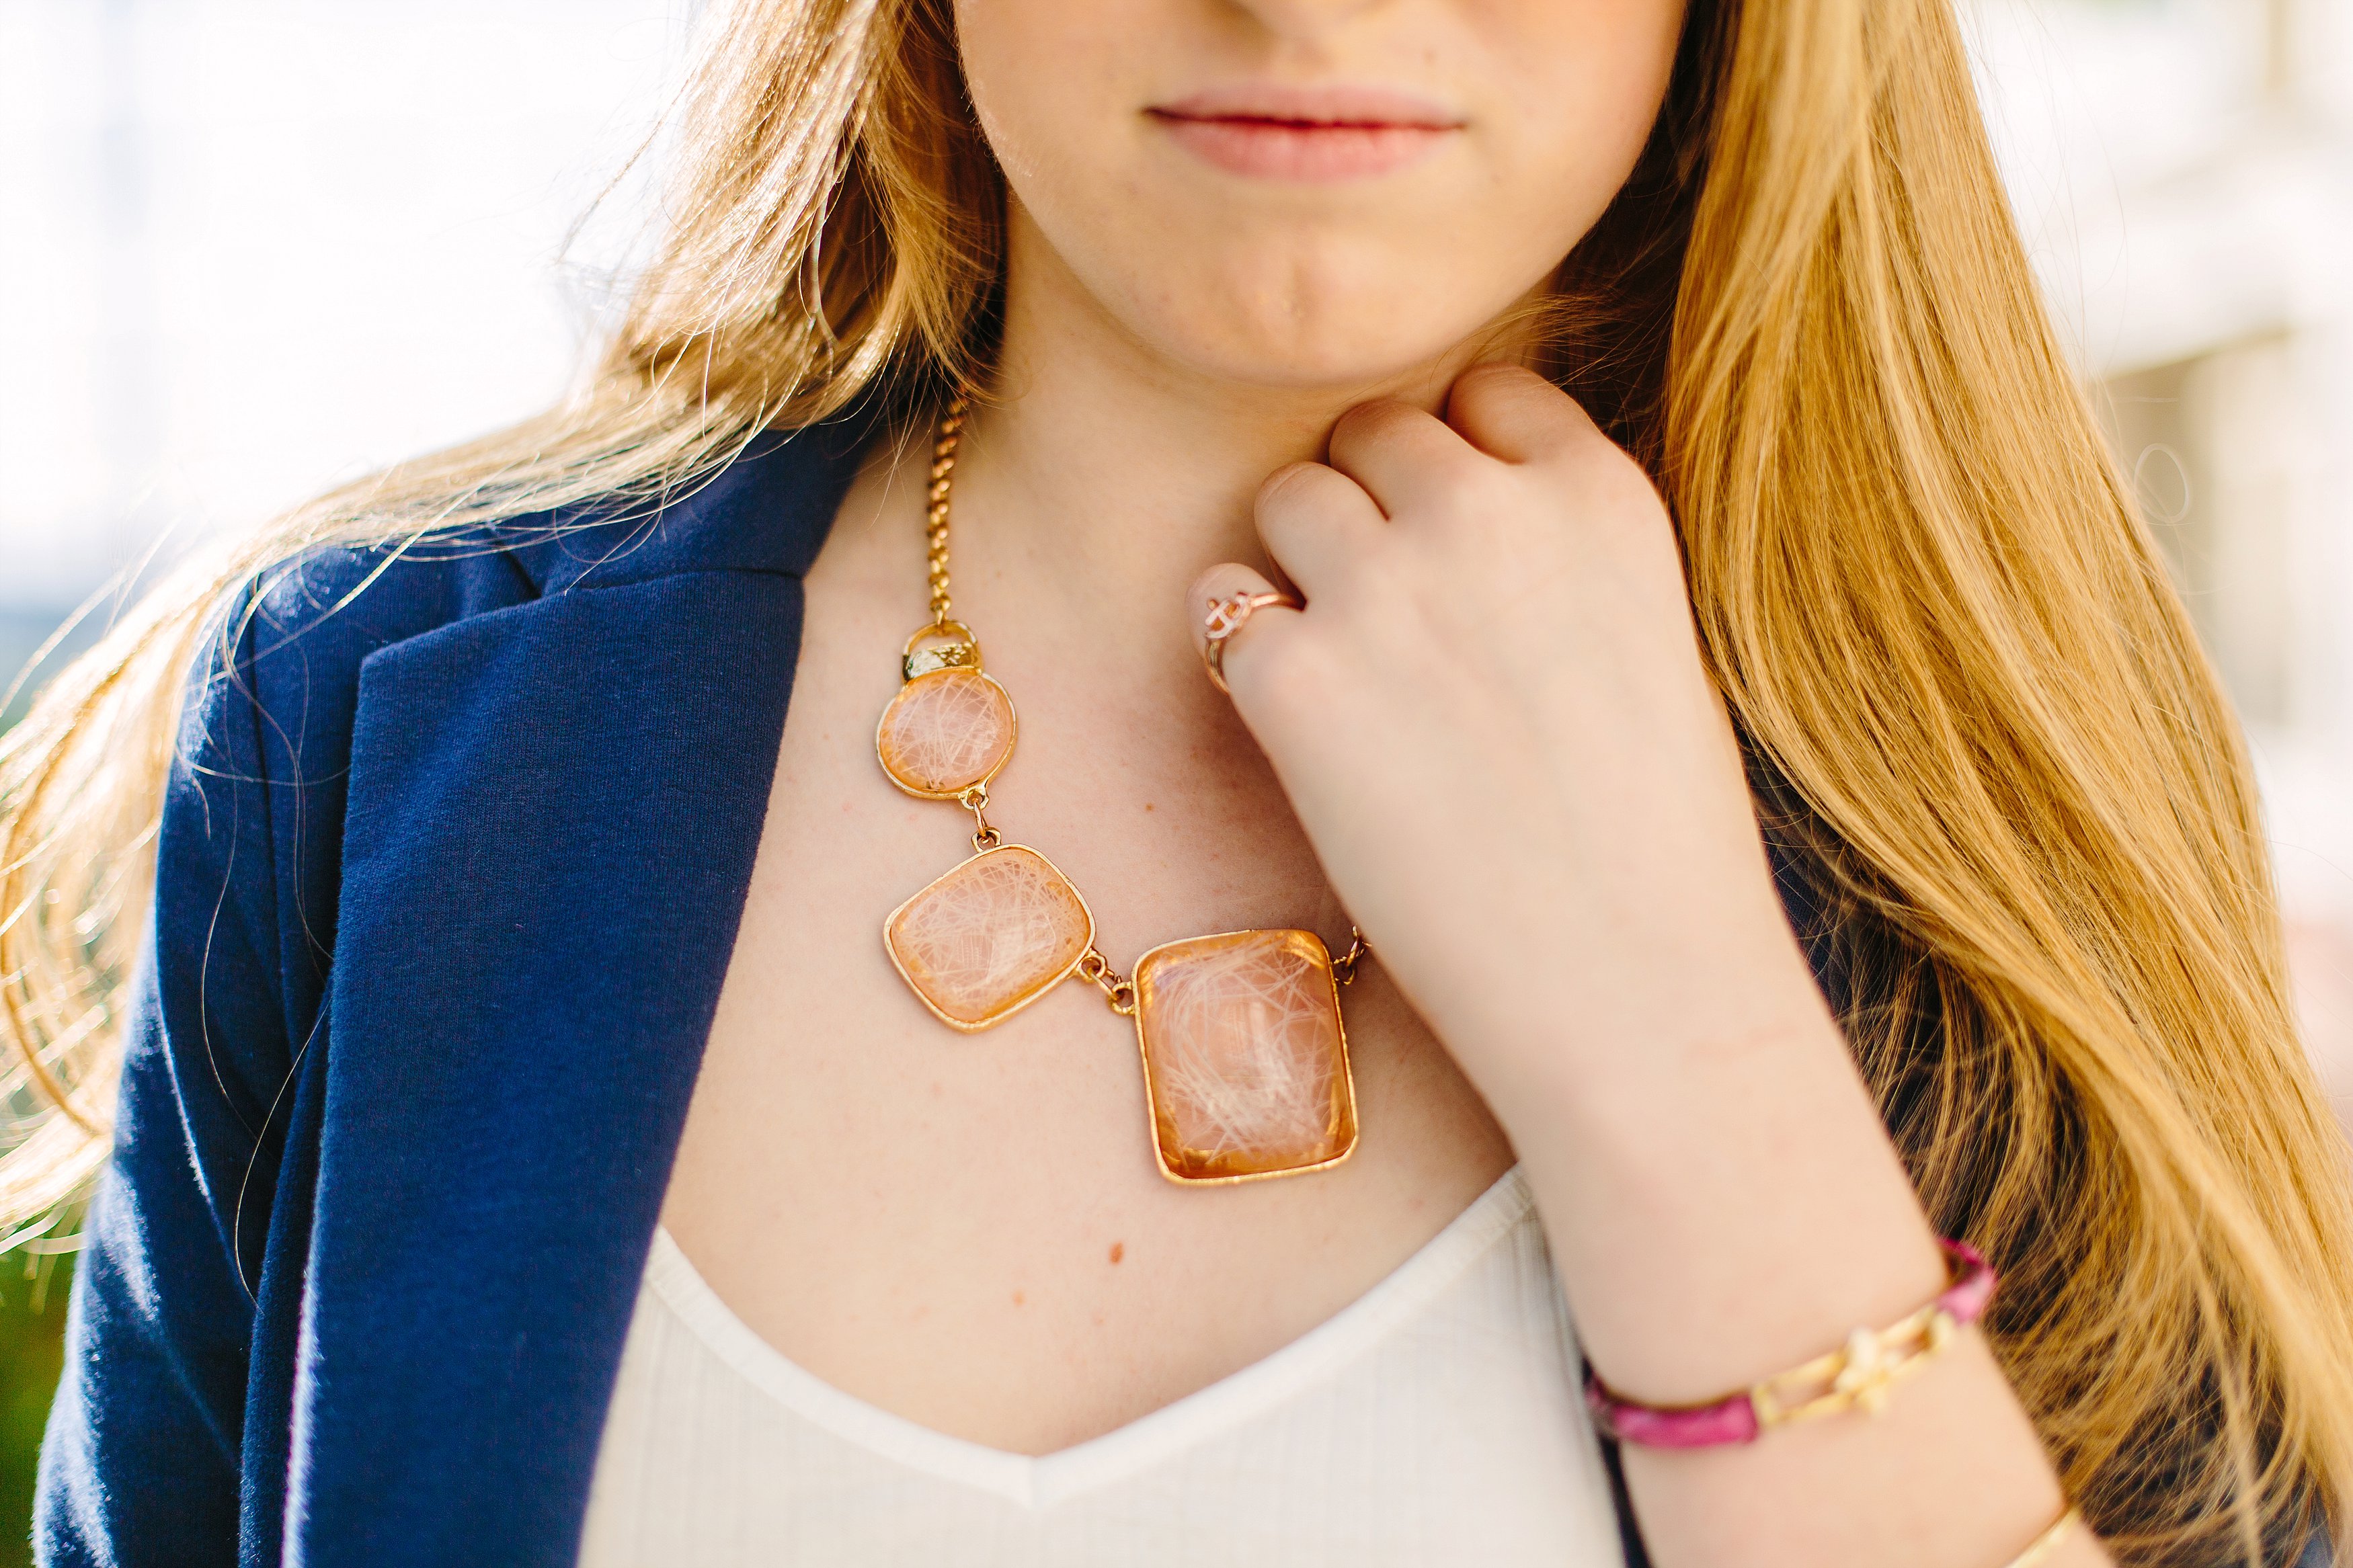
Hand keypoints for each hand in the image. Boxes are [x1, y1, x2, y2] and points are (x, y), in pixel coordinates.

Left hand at [1193, 363, 2089, 1567]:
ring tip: (1341, 669)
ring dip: (1296, 565)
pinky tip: (1298, 729)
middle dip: (1366, 502)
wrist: (1635, 992)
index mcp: (1600, 496)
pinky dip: (1245, 658)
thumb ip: (1557, 555)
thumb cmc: (1655, 848)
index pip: (1487, 392)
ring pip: (1287, 497)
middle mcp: (1489, 513)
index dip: (1454, 460)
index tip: (1453, 537)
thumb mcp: (1649, 643)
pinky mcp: (1295, 680)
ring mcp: (1385, 589)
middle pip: (1372, 430)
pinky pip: (1222, 610)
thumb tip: (1455, 517)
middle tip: (1385, 613)